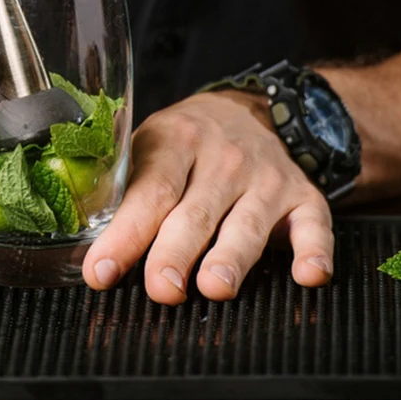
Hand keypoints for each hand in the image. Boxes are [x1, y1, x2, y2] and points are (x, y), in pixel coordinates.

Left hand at [82, 91, 334, 302]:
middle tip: (162, 288)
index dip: (125, 234)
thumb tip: (86, 251)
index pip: (149, 192)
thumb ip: (125, 194)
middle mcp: (223, 158)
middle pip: (196, 211)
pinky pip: (314, 225)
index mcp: (175, 141)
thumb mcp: (149, 149)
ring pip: (248, 221)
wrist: (251, 110)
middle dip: (176, 251)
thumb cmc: (186, 144)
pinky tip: (309, 275)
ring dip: (232, 255)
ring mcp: (267, 176)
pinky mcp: (304, 195)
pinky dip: (314, 250)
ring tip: (215, 286)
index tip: (101, 271)